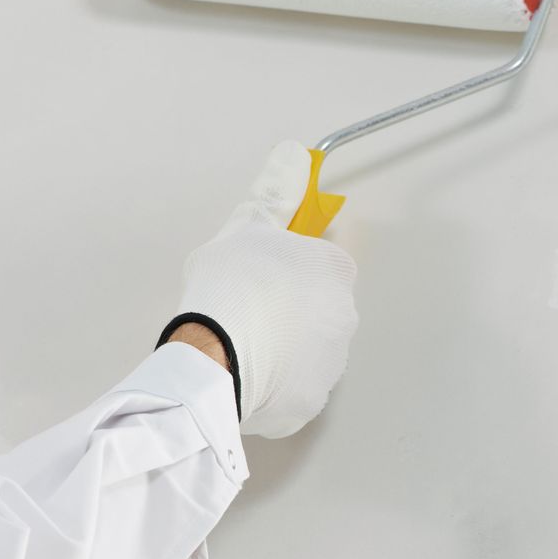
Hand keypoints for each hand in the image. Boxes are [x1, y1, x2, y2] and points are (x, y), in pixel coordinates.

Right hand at [169, 140, 359, 437]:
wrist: (212, 354)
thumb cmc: (228, 287)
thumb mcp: (245, 228)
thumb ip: (274, 195)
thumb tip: (293, 157)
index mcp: (334, 269)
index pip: (320, 265)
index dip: (288, 269)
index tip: (261, 276)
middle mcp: (344, 316)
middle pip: (318, 310)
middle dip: (288, 311)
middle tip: (245, 310)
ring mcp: (331, 363)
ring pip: (308, 351)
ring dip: (284, 348)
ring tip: (241, 344)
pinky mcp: (312, 401)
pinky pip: (294, 389)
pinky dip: (275, 385)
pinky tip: (246, 372)